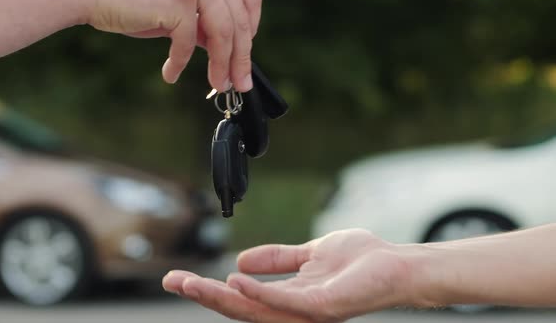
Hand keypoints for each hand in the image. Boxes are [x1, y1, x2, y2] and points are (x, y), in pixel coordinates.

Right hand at [87, 0, 262, 91]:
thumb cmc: (134, 1)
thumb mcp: (180, 9)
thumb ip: (204, 22)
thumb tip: (227, 48)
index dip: (253, 25)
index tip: (247, 51)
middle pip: (239, 19)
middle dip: (242, 57)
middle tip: (241, 83)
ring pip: (225, 33)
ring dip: (224, 65)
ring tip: (219, 84)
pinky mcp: (178, 0)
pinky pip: (190, 42)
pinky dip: (181, 62)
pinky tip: (171, 73)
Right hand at [163, 229, 416, 321]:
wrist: (396, 265)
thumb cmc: (359, 262)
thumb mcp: (308, 255)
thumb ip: (277, 258)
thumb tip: (240, 259)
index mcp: (288, 299)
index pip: (241, 297)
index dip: (209, 289)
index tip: (179, 278)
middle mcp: (292, 311)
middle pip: (240, 307)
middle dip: (204, 296)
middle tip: (172, 281)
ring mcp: (306, 312)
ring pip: (255, 309)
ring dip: (220, 297)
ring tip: (190, 284)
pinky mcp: (322, 306)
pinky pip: (284, 301)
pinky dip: (257, 292)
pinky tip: (234, 279)